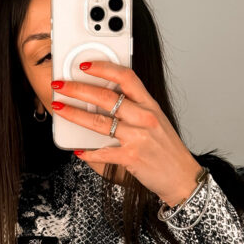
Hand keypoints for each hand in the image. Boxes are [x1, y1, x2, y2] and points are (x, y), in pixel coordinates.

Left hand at [51, 61, 202, 206]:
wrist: (183, 178)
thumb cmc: (167, 150)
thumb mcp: (155, 122)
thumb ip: (134, 111)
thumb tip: (100, 105)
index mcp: (150, 105)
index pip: (126, 77)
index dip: (103, 68)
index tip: (84, 65)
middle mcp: (145, 118)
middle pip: (106, 97)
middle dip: (77, 88)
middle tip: (60, 85)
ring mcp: (138, 137)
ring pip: (99, 121)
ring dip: (74, 114)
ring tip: (59, 108)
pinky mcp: (132, 157)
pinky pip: (103, 153)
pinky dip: (88, 153)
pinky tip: (78, 151)